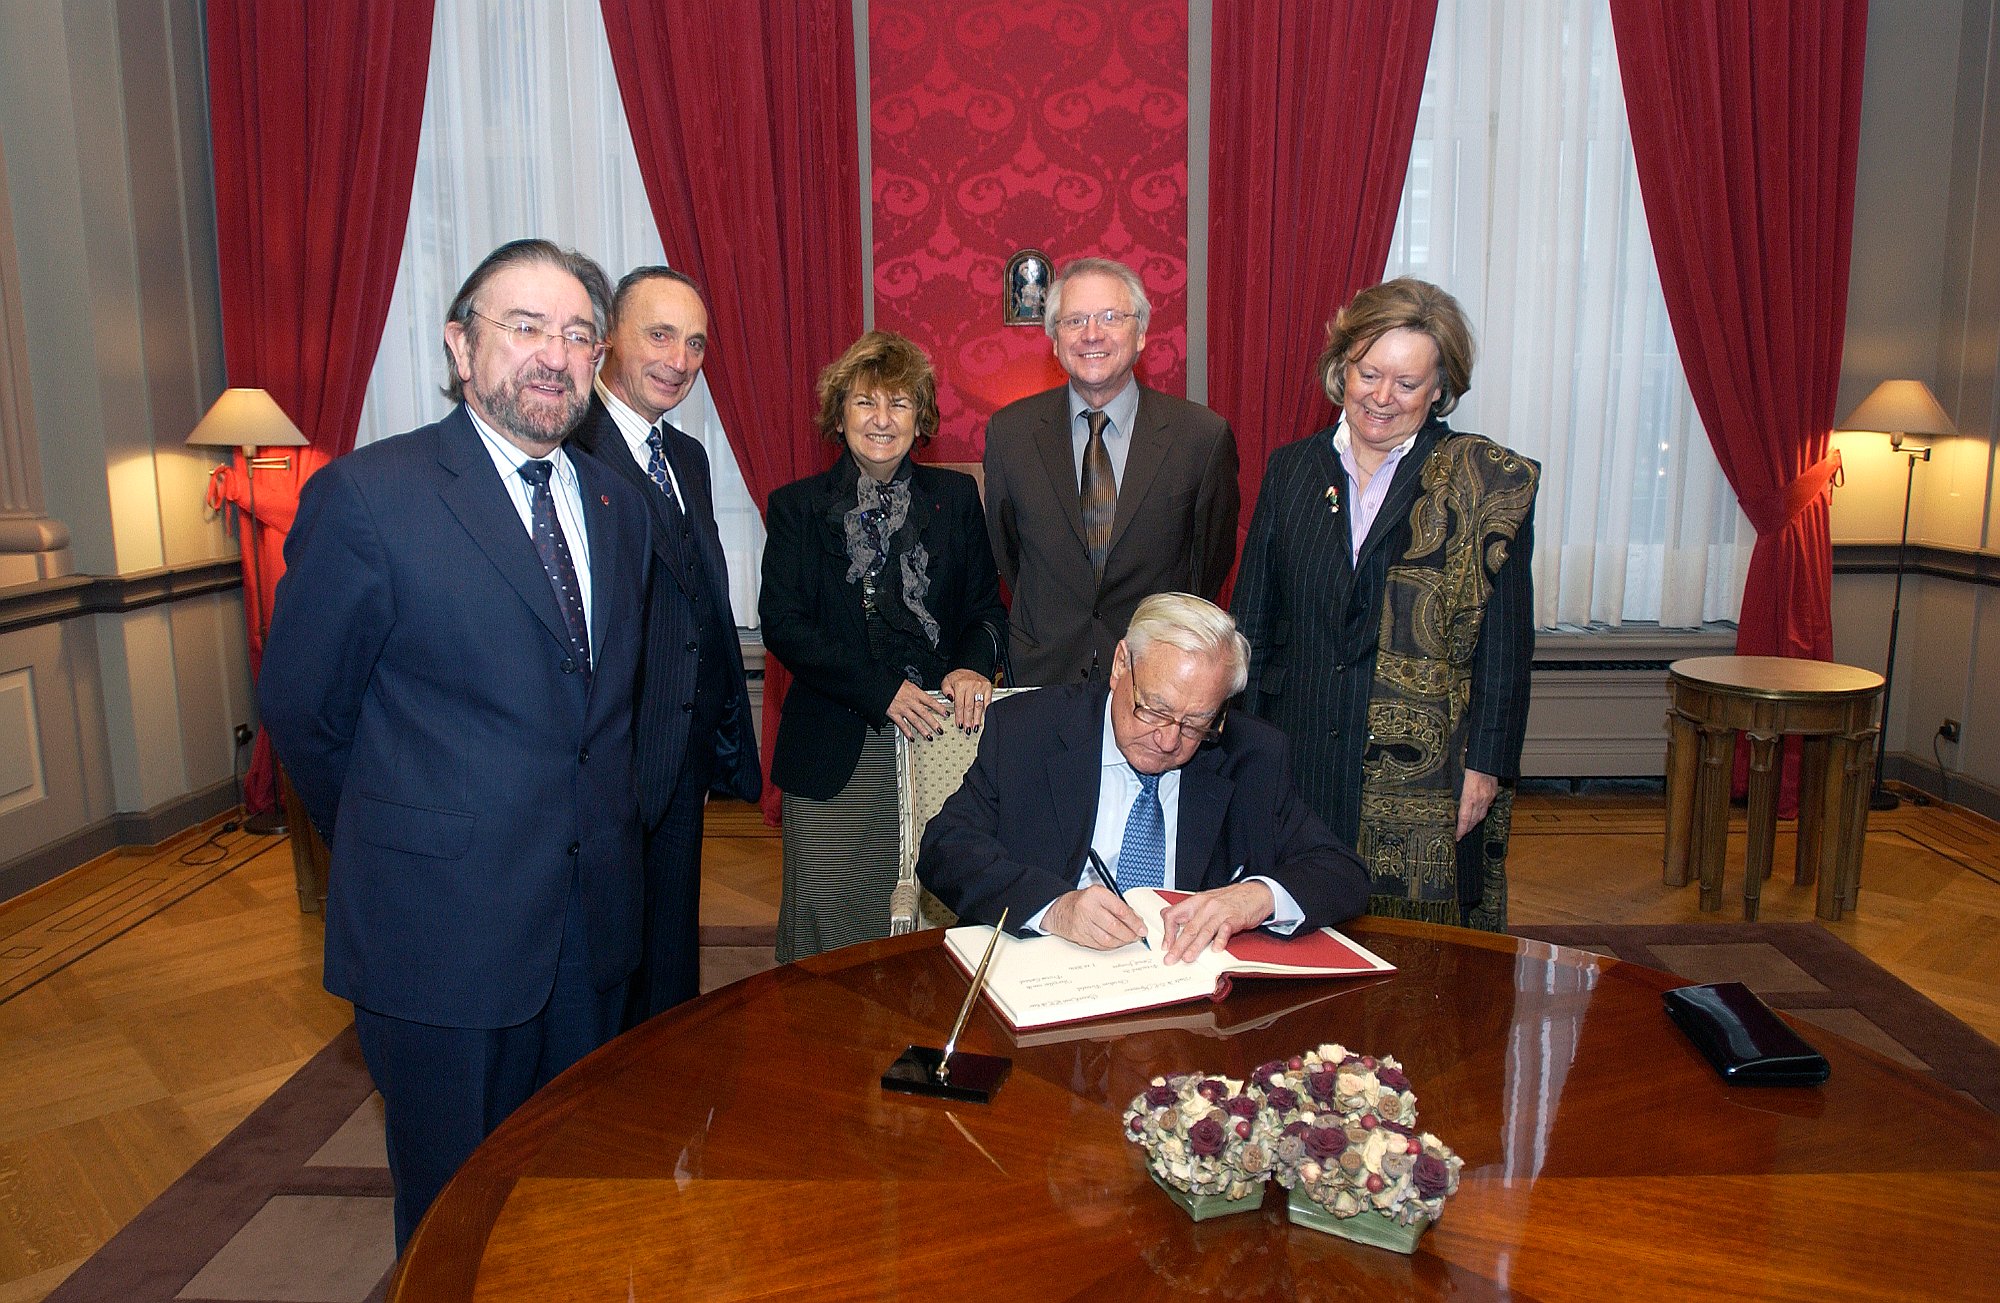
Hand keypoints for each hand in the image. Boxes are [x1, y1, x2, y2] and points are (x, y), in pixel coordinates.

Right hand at [886, 680, 949, 739]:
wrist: (878, 683)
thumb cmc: (893, 682)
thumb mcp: (907, 683)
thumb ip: (916, 692)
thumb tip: (925, 696)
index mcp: (915, 692)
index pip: (930, 701)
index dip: (940, 708)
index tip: (946, 714)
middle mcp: (910, 701)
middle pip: (924, 714)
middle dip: (933, 723)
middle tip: (940, 730)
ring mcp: (902, 708)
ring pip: (915, 721)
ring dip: (923, 730)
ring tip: (929, 737)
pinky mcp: (893, 714)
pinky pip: (902, 725)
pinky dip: (907, 732)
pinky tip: (912, 737)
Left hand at [940, 669, 993, 731]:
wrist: (969, 668)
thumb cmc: (958, 677)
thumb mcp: (947, 681)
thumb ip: (946, 690)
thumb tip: (950, 699)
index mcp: (960, 685)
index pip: (959, 704)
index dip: (959, 716)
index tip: (959, 724)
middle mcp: (971, 685)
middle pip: (969, 707)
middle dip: (968, 720)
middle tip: (968, 729)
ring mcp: (980, 687)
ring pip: (978, 705)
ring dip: (977, 718)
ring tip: (975, 726)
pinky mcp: (988, 687)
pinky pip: (987, 701)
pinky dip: (986, 710)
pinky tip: (985, 717)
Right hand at [1042, 886, 1145, 949]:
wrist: (1061, 910)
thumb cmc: (1084, 901)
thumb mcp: (1102, 895)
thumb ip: (1119, 905)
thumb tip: (1137, 920)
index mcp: (1096, 894)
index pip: (1120, 910)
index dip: (1134, 922)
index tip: (1142, 928)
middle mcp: (1088, 908)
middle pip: (1115, 927)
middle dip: (1129, 934)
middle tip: (1137, 936)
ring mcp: (1083, 924)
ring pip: (1108, 939)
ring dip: (1121, 942)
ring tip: (1127, 939)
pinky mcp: (1080, 936)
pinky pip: (1100, 945)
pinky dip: (1111, 945)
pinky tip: (1116, 941)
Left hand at [1158, 882, 1274, 964]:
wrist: (1256, 892)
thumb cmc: (1230, 898)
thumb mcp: (1205, 899)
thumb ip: (1188, 910)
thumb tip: (1166, 915)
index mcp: (1196, 901)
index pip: (1174, 915)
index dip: (1168, 932)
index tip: (1165, 946)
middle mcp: (1206, 906)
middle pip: (1189, 928)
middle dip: (1178, 946)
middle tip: (1170, 959)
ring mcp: (1221, 911)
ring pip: (1205, 930)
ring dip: (1195, 946)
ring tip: (1188, 958)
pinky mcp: (1236, 917)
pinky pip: (1226, 929)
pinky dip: (1221, 939)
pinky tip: (1216, 949)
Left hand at [1457, 769, 1499, 837]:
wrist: (1486, 760)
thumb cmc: (1470, 767)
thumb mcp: (1459, 780)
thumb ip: (1458, 794)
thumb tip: (1454, 804)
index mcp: (1468, 797)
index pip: (1464, 818)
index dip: (1461, 829)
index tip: (1457, 837)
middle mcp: (1479, 799)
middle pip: (1473, 819)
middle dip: (1467, 828)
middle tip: (1462, 834)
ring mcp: (1487, 797)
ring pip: (1481, 815)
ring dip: (1474, 822)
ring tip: (1469, 827)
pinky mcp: (1493, 793)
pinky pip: (1487, 806)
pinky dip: (1482, 812)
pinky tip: (1479, 813)